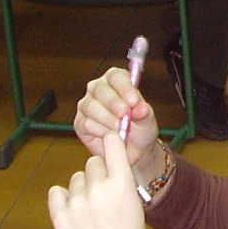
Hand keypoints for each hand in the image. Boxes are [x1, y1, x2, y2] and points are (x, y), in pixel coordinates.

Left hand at [48, 131, 148, 228]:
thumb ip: (121, 179)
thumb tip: (111, 155)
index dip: (111, 141)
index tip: (111, 144)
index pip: (112, 142)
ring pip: (76, 178)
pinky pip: (57, 192)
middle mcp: (98, 188)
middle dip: (99, 173)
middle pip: (93, 162)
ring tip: (91, 211)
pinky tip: (74, 212)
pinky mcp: (59, 216)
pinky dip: (63, 199)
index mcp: (122, 184)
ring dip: (82, 189)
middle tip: (104, 195)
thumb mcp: (135, 204)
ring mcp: (77, 203)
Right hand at [75, 67, 161, 182]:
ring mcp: (87, 105)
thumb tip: (141, 108)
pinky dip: (98, 130)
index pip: (117, 77)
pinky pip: (85, 123)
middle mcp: (99, 89)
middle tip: (124, 114)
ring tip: (119, 129)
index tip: (134, 101)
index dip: (124, 87)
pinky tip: (109, 136)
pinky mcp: (80, 122)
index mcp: (117, 81)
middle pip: (100, 89)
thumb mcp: (147, 121)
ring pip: (90, 106)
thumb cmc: (140, 130)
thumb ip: (144, 113)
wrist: (133, 151)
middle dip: (113, 102)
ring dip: (106, 118)